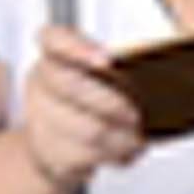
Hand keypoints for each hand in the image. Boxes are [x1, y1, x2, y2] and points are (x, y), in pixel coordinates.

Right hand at [17, 30, 145, 193]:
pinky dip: (115, 154)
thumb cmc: (85, 104)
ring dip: (121, 136)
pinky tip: (126, 150)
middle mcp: (41, 82)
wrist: (52, 148)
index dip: (77, 46)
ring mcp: (41, 118)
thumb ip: (115, 70)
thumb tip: (152, 75)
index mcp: (54, 55)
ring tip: (138, 137)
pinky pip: (89, 155)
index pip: (53, 39)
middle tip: (136, 113)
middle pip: (72, 86)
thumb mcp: (95, 78)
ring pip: (89, 128)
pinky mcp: (49, 151)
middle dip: (111, 102)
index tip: (107, 59)